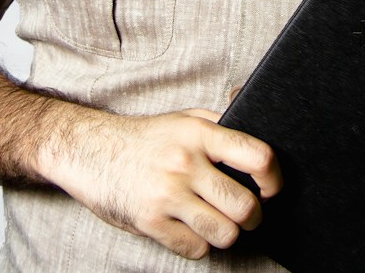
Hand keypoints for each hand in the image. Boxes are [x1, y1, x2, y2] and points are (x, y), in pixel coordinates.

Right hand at [47, 107, 281, 259]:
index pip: (257, 157)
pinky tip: (191, 228)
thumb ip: (221, 123)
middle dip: (253, 216)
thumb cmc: (145, 138)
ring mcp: (167, 195)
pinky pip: (195, 248)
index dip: (273, 179)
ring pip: (224, 233)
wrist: (91, 151)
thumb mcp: (184, 118)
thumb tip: (258, 118)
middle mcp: (185, 163)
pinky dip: (199, 244)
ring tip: (219, 222)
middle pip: (245, 206)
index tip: (270, 188)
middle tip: (247, 214)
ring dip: (227, 233)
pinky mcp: (150, 221)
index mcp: (199, 134)